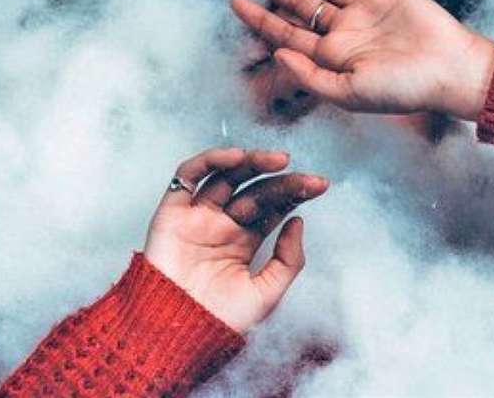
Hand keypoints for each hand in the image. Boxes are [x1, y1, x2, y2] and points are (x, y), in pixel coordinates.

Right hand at [144, 148, 328, 332]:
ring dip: (252, 162)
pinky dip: (210, 160)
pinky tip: (236, 158)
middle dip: (282, 180)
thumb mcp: (266, 294)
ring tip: (278, 160)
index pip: (273, 208)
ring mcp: (198, 216)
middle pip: (255, 190)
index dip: (295, 193)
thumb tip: (298, 221)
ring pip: (226, 177)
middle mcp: (222, 225)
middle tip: (306, 177)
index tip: (320, 185)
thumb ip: (288, 260)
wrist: (174, 336)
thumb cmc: (218, 322)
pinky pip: (188, 176)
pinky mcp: (173, 212)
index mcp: (244, 242)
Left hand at [229, 0, 493, 121]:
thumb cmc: (404, 90)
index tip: (233, 1)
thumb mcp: (349, 94)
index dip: (258, 18)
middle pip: (294, 2)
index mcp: (333, 56)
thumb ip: (311, 76)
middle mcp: (345, 30)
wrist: (451, 71)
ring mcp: (366, 9)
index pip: (286, 32)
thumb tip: (277, 53)